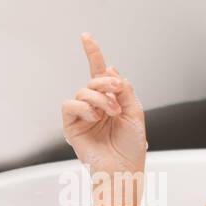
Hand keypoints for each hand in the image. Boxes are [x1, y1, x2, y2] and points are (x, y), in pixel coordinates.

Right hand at [61, 34, 146, 175]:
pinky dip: (83, 107)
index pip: (100, 74)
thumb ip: (124, 89)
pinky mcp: (71, 126)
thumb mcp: (135, 111)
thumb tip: (110, 69)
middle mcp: (95, 106)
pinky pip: (69, 105)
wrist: (123, 169)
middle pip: (93, 80)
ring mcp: (82, 116)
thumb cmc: (131, 146)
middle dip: (106, 82)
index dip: (92, 53)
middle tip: (117, 92)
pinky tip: (94, 116)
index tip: (86, 37)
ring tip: (111, 112)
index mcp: (111, 101)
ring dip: (99, 98)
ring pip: (82, 91)